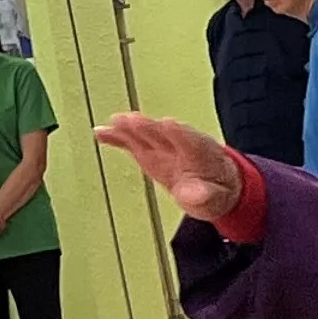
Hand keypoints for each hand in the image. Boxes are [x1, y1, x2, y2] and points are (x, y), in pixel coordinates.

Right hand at [95, 111, 244, 220]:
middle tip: (133, 120)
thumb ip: (204, 195)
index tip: (168, 124)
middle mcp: (180, 143)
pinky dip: (117, 137)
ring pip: (145, 133)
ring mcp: (163, 145)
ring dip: (130, 128)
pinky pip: (131, 142)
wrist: (214, 185)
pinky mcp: (148, 151)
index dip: (179, 133)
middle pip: (163, 133)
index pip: (190, 141)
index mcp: (202, 153)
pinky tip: (100, 133)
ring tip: (114, 123)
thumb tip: (189, 193)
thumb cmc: (217, 190)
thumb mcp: (216, 199)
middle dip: (149, 126)